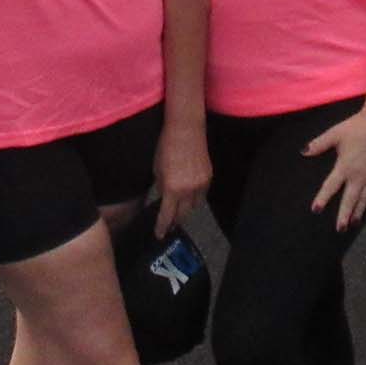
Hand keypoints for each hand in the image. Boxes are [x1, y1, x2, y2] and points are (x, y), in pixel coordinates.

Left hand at [153, 117, 209, 236]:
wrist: (186, 130)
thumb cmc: (166, 146)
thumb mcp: (156, 169)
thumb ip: (160, 186)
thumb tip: (163, 197)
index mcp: (172, 189)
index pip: (167, 216)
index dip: (162, 227)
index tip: (160, 235)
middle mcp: (188, 190)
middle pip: (183, 215)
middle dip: (176, 221)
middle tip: (170, 226)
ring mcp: (201, 184)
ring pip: (194, 206)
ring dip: (186, 209)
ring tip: (179, 211)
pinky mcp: (209, 177)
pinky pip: (202, 194)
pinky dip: (195, 197)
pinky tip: (189, 195)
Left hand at [304, 109, 365, 231]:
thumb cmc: (357, 127)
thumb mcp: (335, 133)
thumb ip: (319, 144)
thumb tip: (303, 151)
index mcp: (345, 166)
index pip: (331, 186)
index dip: (322, 199)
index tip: (316, 209)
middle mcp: (359, 175)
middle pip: (350, 200)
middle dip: (344, 215)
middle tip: (340, 229)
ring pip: (364, 199)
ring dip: (358, 212)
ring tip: (354, 224)